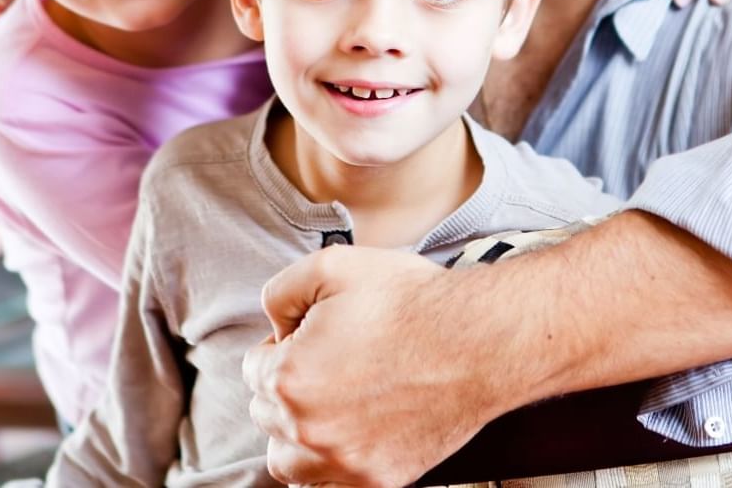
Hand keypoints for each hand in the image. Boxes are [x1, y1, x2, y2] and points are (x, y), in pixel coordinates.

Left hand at [243, 246, 478, 486]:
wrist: (478, 341)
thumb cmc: (412, 302)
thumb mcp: (332, 265)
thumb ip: (280, 291)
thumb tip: (275, 326)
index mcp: (290, 377)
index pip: (253, 370)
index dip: (280, 345)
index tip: (311, 337)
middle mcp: (310, 430)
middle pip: (267, 414)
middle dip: (287, 385)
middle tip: (327, 361)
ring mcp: (345, 462)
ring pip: (287, 460)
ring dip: (297, 432)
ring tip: (329, 403)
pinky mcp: (379, 480)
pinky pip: (331, 483)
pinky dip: (331, 461)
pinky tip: (351, 431)